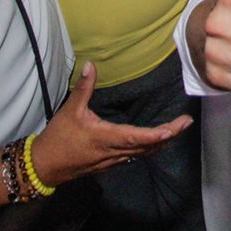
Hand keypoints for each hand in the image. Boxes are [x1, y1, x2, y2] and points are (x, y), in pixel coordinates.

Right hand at [30, 60, 192, 185]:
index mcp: (105, 138)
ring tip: (177, 129)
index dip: (154, 135)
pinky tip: (157, 141)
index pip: (135, 137)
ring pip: (143, 153)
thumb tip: (90, 65)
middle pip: (146, 146)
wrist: (45, 166)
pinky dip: (149, 147)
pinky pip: (135, 156)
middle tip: (186, 123)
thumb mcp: (70, 111)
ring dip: (161, 142)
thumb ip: (84, 88)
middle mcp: (113, 152)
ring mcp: (113, 160)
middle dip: (168, 135)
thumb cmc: (58, 138)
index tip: (171, 130)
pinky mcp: (110, 163)